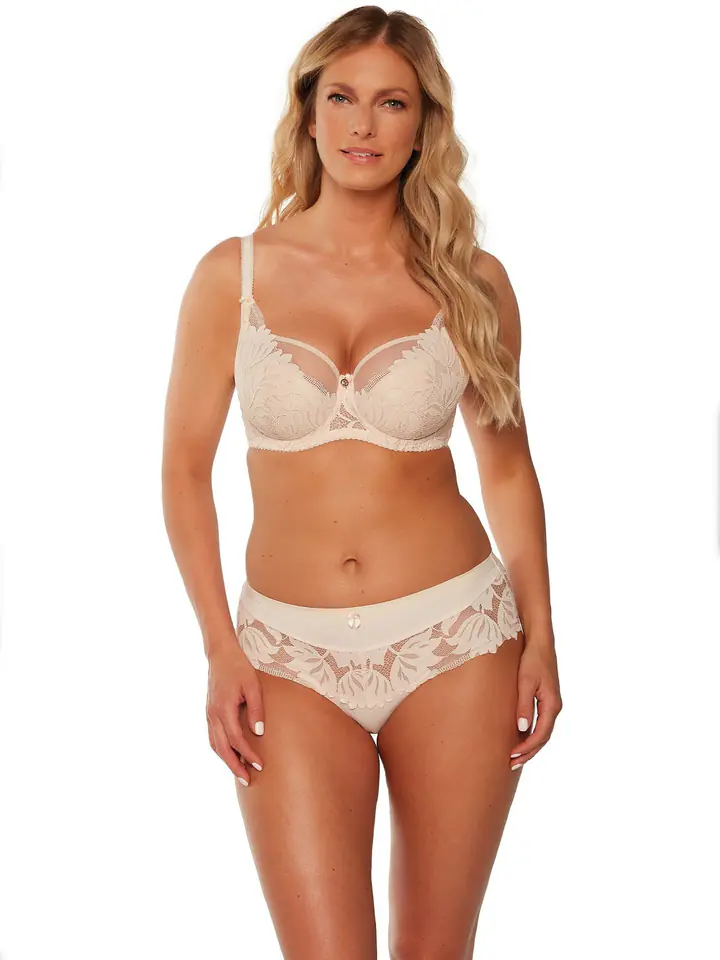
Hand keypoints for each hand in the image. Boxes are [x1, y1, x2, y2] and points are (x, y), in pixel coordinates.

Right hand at [206, 641, 265, 785]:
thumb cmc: (239, 668)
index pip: (236, 739)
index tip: (260, 765)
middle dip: (234, 766)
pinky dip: (221, 750)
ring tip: (240, 773)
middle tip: (248, 781)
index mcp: (223, 709)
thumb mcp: (253, 685)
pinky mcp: (209, 713)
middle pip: (221, 748)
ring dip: (226, 760)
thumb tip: (259, 732)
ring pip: (215, 745)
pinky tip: (231, 755)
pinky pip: (213, 737)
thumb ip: (256, 709)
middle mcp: (213, 715)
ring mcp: (209, 714)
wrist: (220, 655)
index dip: (248, 754)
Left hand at [509, 636, 561, 768]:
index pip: (541, 734)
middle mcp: (554, 707)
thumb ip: (524, 705)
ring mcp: (551, 704)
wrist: (540, 643)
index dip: (527, 747)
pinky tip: (520, 739)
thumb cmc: (532, 659)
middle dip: (528, 752)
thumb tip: (522, 729)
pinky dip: (531, 735)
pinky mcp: (546, 700)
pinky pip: (540, 723)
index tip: (512, 755)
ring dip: (530, 746)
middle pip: (543, 738)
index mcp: (552, 705)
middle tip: (511, 764)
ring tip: (514, 758)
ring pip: (543, 732)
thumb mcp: (525, 682)